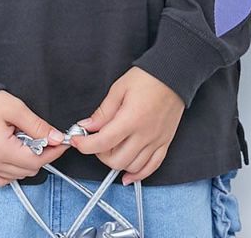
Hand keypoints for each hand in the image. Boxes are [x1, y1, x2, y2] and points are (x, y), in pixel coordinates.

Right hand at [0, 90, 71, 186]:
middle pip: (28, 170)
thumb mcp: (15, 108)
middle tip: (43, 138)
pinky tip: (14, 154)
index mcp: (1, 149)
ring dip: (27, 162)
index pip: (36, 161)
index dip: (52, 152)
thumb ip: (37, 126)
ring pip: (17, 176)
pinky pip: (2, 179)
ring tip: (25, 141)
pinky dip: (13, 170)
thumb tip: (56, 138)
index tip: (61, 143)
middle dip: (41, 155)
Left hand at [68, 67, 184, 185]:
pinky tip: (128, 175)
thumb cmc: (148, 78)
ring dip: (116, 163)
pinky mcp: (164, 143)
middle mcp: (144, 134)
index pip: (103, 142)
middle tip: (94, 141)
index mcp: (131, 119)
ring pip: (132, 167)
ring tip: (109, 151)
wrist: (173, 75)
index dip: (85, 145)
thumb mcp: (119, 88)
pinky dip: (138, 175)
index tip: (77, 140)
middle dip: (99, 154)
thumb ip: (103, 111)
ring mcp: (156, 141)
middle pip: (116, 159)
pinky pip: (152, 167)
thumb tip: (88, 126)